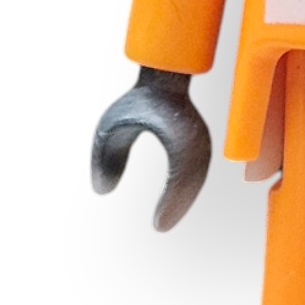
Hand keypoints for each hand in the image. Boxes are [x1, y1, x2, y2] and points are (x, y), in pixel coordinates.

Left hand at [91, 68, 211, 231]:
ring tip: (161, 221)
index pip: (183, 173)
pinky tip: (167, 208)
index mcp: (179, 126)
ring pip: (197, 178)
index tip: (157, 224)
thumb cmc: (137, 100)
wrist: (166, 78)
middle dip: (178, 204)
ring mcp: (202, 138)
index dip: (172, 200)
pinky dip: (182, 193)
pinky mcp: (200, 143)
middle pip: (194, 178)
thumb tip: (102, 191)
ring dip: (181, 200)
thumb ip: (104, 155)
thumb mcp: (112, 125)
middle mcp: (198, 134)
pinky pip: (195, 174)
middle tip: (158, 226)